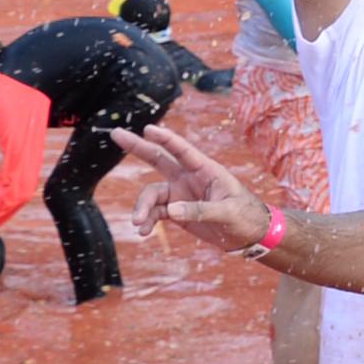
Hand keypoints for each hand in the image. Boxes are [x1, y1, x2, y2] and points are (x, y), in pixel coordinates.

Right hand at [114, 124, 272, 247]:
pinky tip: (143, 232)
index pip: (182, 150)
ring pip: (151, 194)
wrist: (248, 234)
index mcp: (205, 170)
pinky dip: (147, 221)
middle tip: (115, 134)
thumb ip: (201, 210)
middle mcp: (189, 178)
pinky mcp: (176, 211)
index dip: (165, 138)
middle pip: (158, 158)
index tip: (147, 128)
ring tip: (138, 224)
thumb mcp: (228, 212)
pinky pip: (154, 213)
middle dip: (137, 146)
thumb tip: (172, 210)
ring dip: (142, 207)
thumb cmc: (245, 216)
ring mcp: (180, 194)